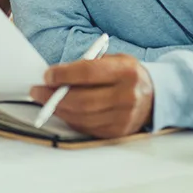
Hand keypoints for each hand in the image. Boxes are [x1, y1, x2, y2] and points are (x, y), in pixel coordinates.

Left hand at [30, 54, 154, 138]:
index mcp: (126, 71)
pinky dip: (70, 119)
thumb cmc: (126, 74)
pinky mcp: (119, 132)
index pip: (88, 72)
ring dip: (58, 109)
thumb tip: (55, 76)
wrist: (155, 95)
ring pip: (82, 116)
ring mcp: (124, 117)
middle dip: (53, 96)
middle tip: (37, 91)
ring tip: (44, 101)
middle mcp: (128, 95)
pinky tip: (62, 111)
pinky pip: (87, 127)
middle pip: (82, 99)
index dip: (63, 74)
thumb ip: (88, 65)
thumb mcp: (113, 60)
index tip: (47, 75)